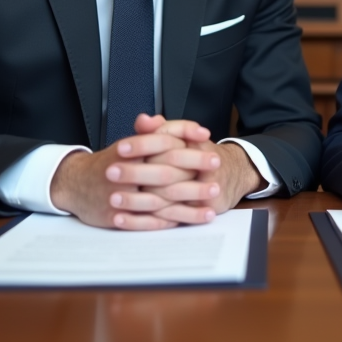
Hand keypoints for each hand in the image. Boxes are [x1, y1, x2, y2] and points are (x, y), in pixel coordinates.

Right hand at [49, 114, 219, 229]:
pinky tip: (193, 218)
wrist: (75, 184)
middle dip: (194, 168)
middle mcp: (123, 172)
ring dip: (190, 200)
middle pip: (164, 170)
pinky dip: (173, 220)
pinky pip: (149, 221)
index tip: (207, 136)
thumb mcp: (126, 145)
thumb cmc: (109, 163)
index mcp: (127, 150)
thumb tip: (163, 119)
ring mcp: (120, 196)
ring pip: (160, 199)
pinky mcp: (117, 217)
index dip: (184, 134)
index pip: (160, 139)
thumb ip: (146, 132)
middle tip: (217, 165)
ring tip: (213, 198)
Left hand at [117, 116, 261, 216]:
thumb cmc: (200, 155)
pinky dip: (143, 221)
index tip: (120, 148)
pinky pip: (169, 218)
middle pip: (165, 170)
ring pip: (166, 197)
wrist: (231, 175)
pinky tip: (122, 220)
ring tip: (113, 199)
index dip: (142, 144)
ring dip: (137, 200)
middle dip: (135, 173)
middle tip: (110, 172)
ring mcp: (201, 190)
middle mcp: (199, 166)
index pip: (165, 142)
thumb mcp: (183, 138)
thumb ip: (160, 129)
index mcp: (192, 144)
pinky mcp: (199, 210)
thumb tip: (143, 119)